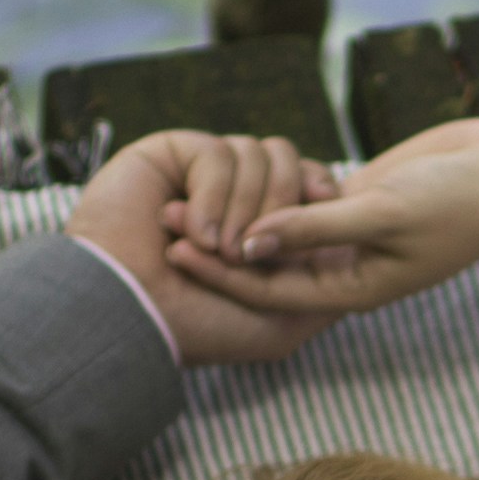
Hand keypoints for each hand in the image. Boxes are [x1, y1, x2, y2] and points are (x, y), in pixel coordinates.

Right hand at [67, 126, 352, 366]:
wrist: (128, 314)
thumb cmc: (198, 328)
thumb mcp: (279, 325)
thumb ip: (323, 289)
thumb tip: (350, 250)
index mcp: (259, 226)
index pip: (308, 185)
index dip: (319, 196)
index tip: (321, 220)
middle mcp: (233, 195)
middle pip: (289, 162)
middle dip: (279, 210)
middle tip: (245, 254)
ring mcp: (202, 174)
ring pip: (258, 153)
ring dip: (241, 209)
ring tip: (210, 249)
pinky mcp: (171, 155)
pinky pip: (218, 152)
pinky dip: (212, 195)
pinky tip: (185, 230)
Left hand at [196, 116, 478, 317]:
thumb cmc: (455, 200)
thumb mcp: (381, 212)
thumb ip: (313, 228)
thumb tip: (249, 244)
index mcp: (352, 289)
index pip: (272, 290)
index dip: (221, 273)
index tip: (177, 250)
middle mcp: (344, 269)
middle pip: (267, 264)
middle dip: (217, 245)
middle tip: (166, 220)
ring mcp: (348, 236)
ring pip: (279, 233)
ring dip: (236, 216)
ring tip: (185, 192)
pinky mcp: (355, 201)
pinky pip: (300, 203)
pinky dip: (268, 192)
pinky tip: (227, 172)